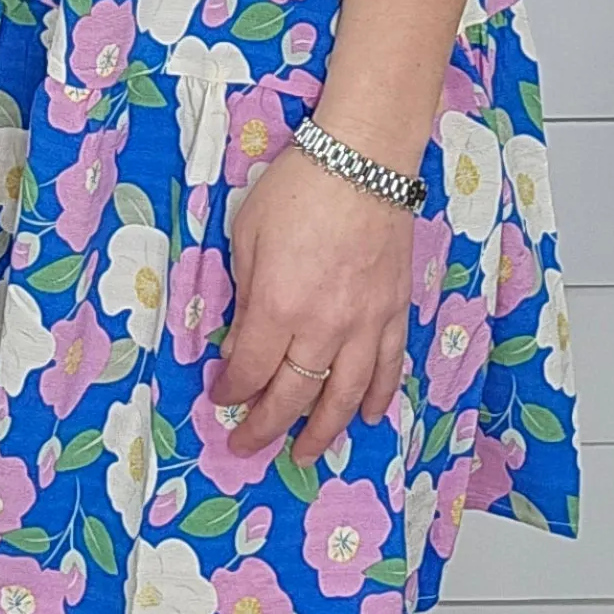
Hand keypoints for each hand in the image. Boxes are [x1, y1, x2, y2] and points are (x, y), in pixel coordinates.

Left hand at [211, 142, 415, 466]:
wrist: (363, 159)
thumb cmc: (296, 189)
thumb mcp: (247, 237)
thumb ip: (244, 298)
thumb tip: (242, 348)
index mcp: (278, 308)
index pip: (251, 371)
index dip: (231, 393)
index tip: (219, 399)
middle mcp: (324, 328)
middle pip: (294, 396)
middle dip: (266, 426)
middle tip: (248, 446)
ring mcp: (365, 324)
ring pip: (345, 396)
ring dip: (324, 431)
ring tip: (307, 454)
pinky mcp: (394, 312)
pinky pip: (389, 367)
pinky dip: (379, 397)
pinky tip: (370, 416)